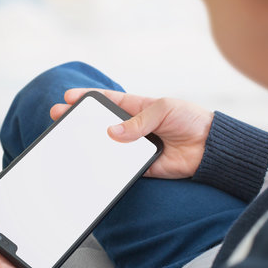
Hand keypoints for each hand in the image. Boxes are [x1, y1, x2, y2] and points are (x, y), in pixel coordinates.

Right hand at [50, 89, 213, 178]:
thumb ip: (139, 122)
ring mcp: (134, 148)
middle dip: (80, 122)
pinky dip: (108, 168)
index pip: (106, 102)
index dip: (87, 99)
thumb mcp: (164, 110)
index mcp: (137, 107)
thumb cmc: (189, 120)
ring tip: (70, 144)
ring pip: (107, 147)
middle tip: (59, 119)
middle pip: (100, 125)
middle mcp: (132, 128)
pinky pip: (121, 169)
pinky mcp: (140, 167)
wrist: (209, 147)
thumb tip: (112, 133)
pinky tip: (93, 166)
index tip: (68, 98)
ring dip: (91, 146)